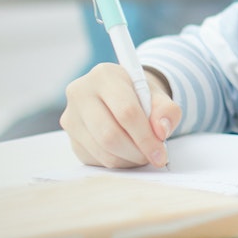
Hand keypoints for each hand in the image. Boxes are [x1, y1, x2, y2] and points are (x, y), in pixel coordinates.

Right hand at [64, 63, 181, 168]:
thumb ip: (167, 110)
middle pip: (109, 135)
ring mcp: (71, 118)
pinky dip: (117, 163)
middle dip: (136, 152)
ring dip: (128, 160)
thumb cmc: (140, 95)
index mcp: (104, 75)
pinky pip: (95, 160)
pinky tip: (128, 154)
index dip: (146, 137)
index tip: (161, 153)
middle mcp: (80, 94)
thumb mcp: (159, 95)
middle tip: (153, 156)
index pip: (126, 111)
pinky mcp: (71, 139)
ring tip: (143, 154)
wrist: (121, 96)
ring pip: (102, 151)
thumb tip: (161, 131)